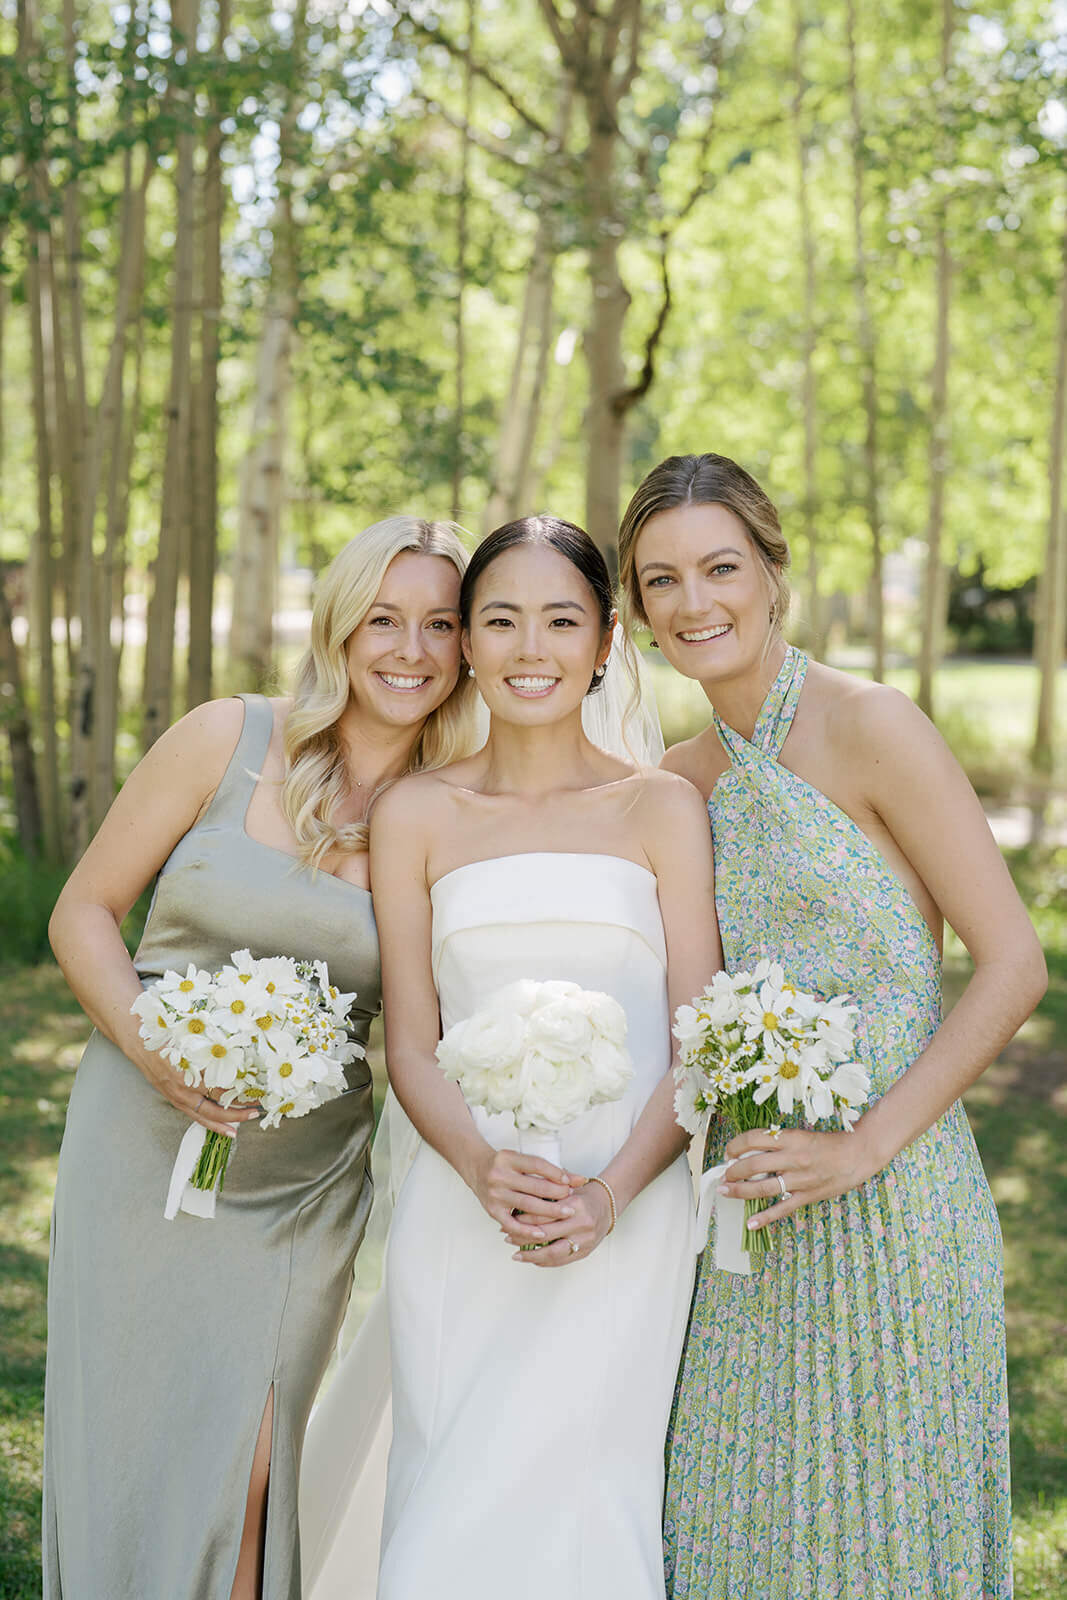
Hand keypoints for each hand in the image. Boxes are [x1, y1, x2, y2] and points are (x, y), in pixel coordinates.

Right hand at [136, 1048, 260, 1136]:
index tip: (255, 1091)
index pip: (218, 1089)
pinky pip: (192, 1114)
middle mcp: (182, 1089)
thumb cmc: (166, 1034)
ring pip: (201, 1117)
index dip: (238, 1092)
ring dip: (221, 1124)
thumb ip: (209, 1047)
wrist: (138, 1040)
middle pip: (212, 1109)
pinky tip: (218, 1125)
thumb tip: (235, 1050)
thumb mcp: (189, 1038)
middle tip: (254, 1113)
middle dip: (235, 1114)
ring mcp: (176, 1096)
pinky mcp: (172, 1098)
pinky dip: (207, 1122)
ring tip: (237, 1131)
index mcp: (188, 1072)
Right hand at [471, 1147, 583, 1247]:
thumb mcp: (520, 1159)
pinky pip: (512, 1224)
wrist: (476, 1169)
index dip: (556, 1173)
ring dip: (550, 1211)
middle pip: (535, 1187)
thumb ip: (546, 1168)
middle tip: (573, 1199)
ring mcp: (495, 1194)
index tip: (571, 1181)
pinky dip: (528, 1230)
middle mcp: (499, 1175)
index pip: (537, 1165)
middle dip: (558, 1194)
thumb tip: (578, 1179)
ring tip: (567, 1212)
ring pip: (528, 1205)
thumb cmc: (504, 1164)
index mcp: (507, 1158)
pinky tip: (542, 1232)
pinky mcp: (492, 1210)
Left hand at [506, 1175, 612, 1267]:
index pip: (544, 1214)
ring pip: (553, 1253)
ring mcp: (585, 1240)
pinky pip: (562, 1261)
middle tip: (507, 1235)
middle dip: (523, 1237)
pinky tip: (532, 1260)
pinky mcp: (586, 1251)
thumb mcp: (567, 1187)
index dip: (524, 1218)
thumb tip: (518, 1201)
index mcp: (576, 1204)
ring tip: (516, 1255)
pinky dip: (545, 1262)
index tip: (509, 1218)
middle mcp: (581, 1224)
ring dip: (532, 1256)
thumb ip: (547, 1193)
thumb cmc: (584, 1194)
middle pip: (546, 1234)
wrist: (609, 1205)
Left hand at [719, 1125, 876, 1235]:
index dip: (736, 1145)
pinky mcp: (807, 1196)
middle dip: (732, 1170)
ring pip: (762, 1188)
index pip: (754, 1139)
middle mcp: (793, 1158)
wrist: (859, 1154)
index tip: (729, 1151)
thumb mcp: (802, 1134)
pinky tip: (750, 1223)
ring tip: (725, 1191)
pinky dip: (765, 1217)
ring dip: (740, 1190)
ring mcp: (800, 1180)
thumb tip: (752, 1149)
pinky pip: (782, 1209)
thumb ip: (780, 1142)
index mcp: (791, 1138)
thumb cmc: (831, 1142)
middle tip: (723, 1173)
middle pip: (753, 1165)